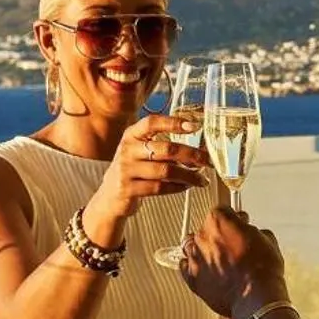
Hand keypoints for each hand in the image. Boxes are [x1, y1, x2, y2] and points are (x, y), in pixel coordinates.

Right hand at [82, 113, 209, 239]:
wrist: (110, 196)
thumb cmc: (133, 170)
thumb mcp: (140, 152)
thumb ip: (162, 148)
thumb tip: (198, 151)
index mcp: (131, 135)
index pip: (152, 122)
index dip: (173, 122)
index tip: (194, 126)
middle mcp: (127, 149)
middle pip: (166, 149)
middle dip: (192, 155)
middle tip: (207, 161)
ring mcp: (126, 169)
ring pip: (166, 171)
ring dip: (189, 175)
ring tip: (201, 179)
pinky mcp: (128, 188)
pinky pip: (159, 187)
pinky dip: (177, 187)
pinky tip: (186, 186)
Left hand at [178, 207, 288, 317]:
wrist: (255, 296)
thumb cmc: (261, 269)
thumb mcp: (267, 240)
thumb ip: (254, 232)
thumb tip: (253, 235)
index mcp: (218, 221)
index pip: (221, 211)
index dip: (233, 219)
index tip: (239, 224)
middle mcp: (202, 236)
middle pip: (206, 229)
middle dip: (218, 235)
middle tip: (231, 245)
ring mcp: (194, 257)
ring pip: (192, 247)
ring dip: (203, 250)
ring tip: (218, 258)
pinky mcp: (191, 278)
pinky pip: (186, 267)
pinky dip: (194, 267)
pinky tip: (205, 270)